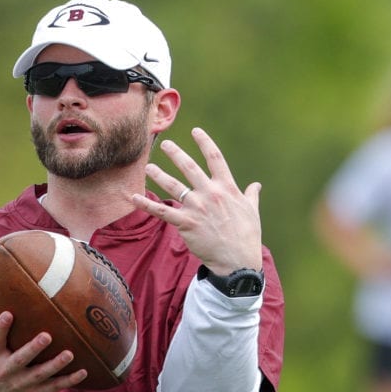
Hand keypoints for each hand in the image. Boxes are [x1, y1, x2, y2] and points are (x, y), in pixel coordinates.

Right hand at [0, 312, 86, 391]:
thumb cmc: (0, 361)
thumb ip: (0, 326)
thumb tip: (9, 294)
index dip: (1, 327)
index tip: (8, 313)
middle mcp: (7, 371)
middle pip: (20, 359)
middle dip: (33, 349)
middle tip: (47, 336)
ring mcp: (22, 384)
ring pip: (40, 374)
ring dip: (56, 365)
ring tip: (69, 354)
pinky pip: (55, 387)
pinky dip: (70, 380)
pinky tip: (84, 371)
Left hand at [132, 127, 262, 273]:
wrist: (237, 260)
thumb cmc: (247, 236)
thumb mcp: (252, 211)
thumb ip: (251, 195)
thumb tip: (256, 185)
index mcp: (227, 188)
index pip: (215, 158)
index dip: (204, 142)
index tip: (196, 130)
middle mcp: (210, 194)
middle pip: (189, 167)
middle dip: (175, 154)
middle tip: (164, 144)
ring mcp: (197, 208)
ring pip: (173, 186)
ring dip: (159, 175)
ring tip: (149, 168)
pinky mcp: (186, 223)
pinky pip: (162, 212)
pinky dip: (146, 204)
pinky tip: (134, 198)